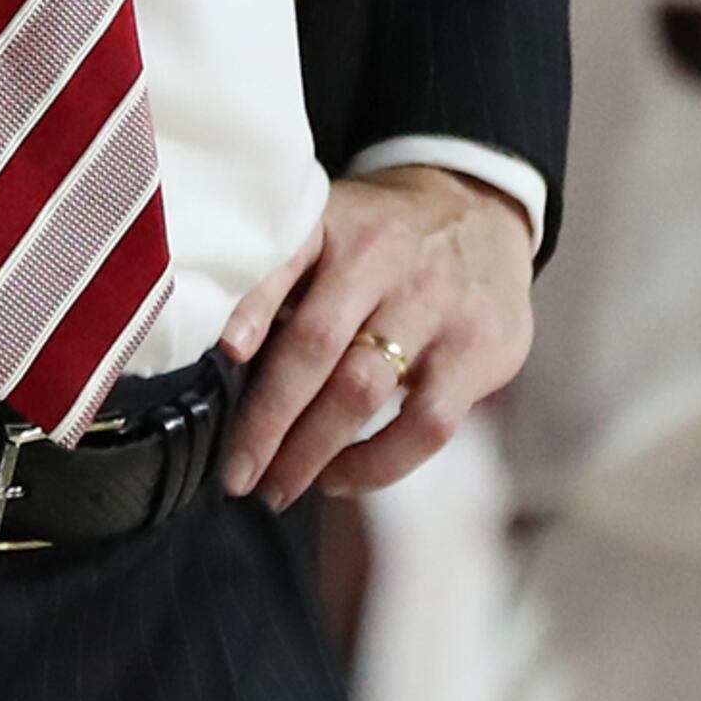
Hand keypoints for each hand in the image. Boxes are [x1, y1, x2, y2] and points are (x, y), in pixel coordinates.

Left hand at [217, 165, 531, 507]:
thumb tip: (220, 364)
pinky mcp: (477, 350)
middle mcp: (382, 257)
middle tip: (235, 472)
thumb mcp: (330, 228)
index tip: (224, 353)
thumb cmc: (380, 239)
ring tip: (278, 487)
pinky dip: (377, 462)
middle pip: (316, 343)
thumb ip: (285, 280)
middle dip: (268, 418)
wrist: (480, 212)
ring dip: (313, 449)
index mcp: (332, 223)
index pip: (287, 258)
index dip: (253, 307)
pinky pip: (425, 423)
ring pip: (364, 388)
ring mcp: (434, 304)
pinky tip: (340, 478)